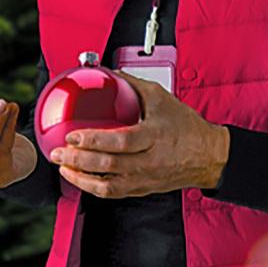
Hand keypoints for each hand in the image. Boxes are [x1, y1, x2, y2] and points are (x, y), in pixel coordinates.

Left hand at [48, 72, 229, 197]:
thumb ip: (133, 84)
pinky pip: (114, 193)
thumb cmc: (187, 127)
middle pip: (109, 166)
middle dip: (78, 160)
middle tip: (58, 152)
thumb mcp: (162, 98)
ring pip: (108, 186)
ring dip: (81, 179)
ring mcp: (145, 179)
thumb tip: (108, 72)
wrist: (209, 156)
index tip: (73, 134)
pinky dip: (93, 188)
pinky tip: (79, 178)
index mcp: (154, 136)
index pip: (120, 142)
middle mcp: (149, 161)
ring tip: (63, 168)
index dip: (94, 140)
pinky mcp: (142, 189)